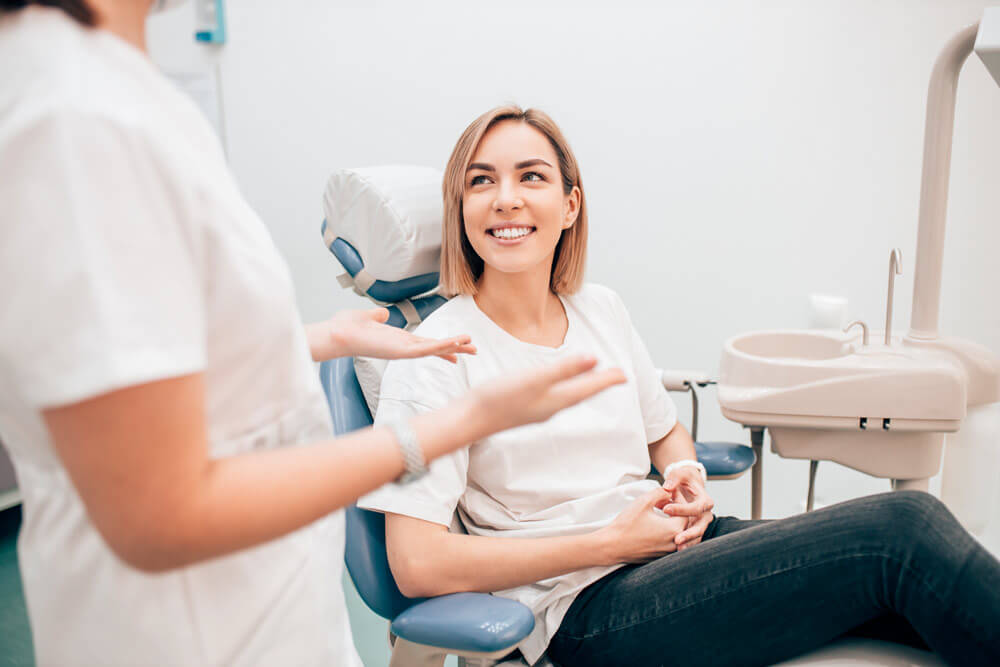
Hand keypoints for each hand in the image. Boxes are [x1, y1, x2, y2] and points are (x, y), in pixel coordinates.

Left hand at [307, 307, 476, 362]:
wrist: (336, 333)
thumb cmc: (347, 327)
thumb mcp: (367, 317)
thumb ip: (377, 316)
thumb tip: (382, 313)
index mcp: (397, 339)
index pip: (425, 343)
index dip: (442, 345)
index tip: (458, 348)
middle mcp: (402, 347)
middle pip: (434, 348)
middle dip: (455, 348)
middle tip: (475, 350)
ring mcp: (402, 351)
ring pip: (433, 349)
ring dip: (453, 347)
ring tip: (472, 346)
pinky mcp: (399, 352)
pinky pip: (424, 350)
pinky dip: (440, 347)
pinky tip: (454, 344)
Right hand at [470, 355, 626, 434]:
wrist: (471, 420)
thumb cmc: (500, 398)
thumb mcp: (535, 379)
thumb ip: (564, 369)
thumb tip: (594, 359)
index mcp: (557, 400)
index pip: (589, 388)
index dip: (608, 380)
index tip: (625, 375)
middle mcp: (551, 407)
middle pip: (582, 393)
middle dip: (600, 384)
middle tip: (616, 377)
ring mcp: (538, 410)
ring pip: (569, 396)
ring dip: (583, 387)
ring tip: (592, 380)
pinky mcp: (525, 408)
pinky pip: (555, 397)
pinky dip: (565, 389)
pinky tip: (558, 387)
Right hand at [596, 488, 688, 564]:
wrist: (612, 546)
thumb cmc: (627, 524)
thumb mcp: (644, 501)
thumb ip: (660, 492)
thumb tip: (669, 492)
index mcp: (674, 529)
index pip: (686, 511)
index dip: (678, 499)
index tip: (669, 492)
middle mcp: (674, 543)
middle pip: (683, 523)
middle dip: (675, 510)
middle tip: (664, 501)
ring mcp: (666, 552)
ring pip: (676, 533)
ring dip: (671, 520)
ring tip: (659, 510)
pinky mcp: (659, 556)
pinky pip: (668, 541)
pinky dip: (665, 531)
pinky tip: (653, 523)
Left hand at [662, 468, 714, 549]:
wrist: (688, 486)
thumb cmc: (683, 480)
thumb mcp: (680, 474)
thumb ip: (674, 478)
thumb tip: (667, 487)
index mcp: (705, 500)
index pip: (695, 507)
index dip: (681, 509)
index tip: (665, 509)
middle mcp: (706, 514)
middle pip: (700, 526)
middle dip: (689, 534)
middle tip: (677, 539)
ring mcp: (701, 524)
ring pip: (697, 536)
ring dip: (688, 543)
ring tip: (677, 549)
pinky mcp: (695, 529)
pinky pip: (692, 539)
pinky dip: (686, 545)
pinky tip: (676, 551)